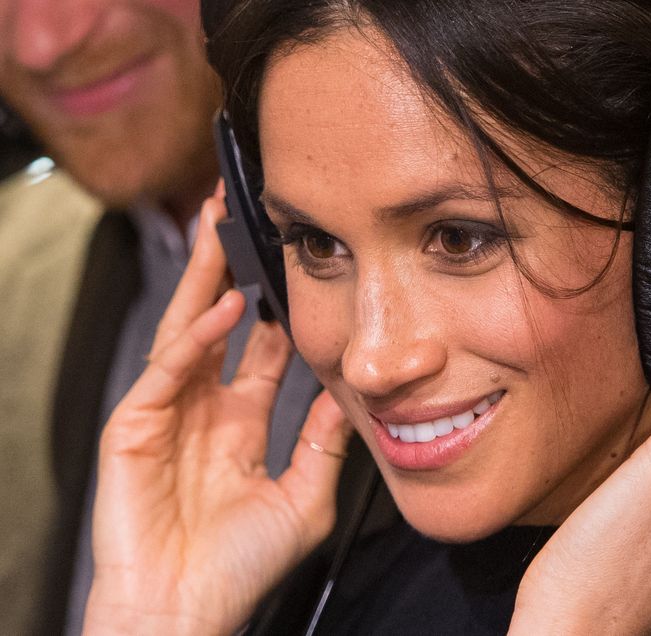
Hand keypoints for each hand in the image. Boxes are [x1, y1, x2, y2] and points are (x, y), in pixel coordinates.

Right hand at [83, 188, 346, 634]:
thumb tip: (351, 395)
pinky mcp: (135, 429)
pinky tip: (224, 306)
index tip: (296, 265)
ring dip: (203, 278)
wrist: (189, 614)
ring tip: (219, 225)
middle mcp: (204, 410)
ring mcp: (167, 415)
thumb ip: (324, 444)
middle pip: (218, 323)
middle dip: (229, 270)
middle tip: (245, 217)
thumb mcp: (303, 498)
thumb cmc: (240, 569)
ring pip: (186, 329)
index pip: (260, 348)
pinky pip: (168, 371)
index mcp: (241, 423)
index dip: (274, 306)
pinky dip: (196, 338)